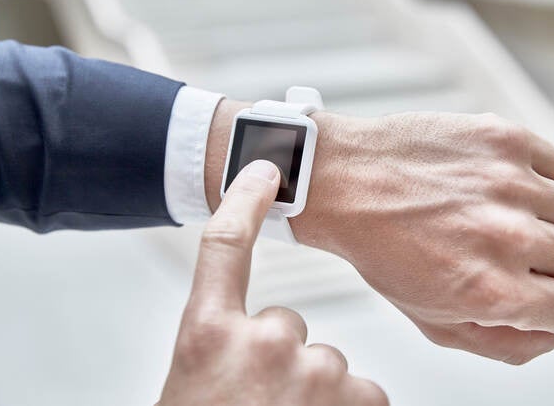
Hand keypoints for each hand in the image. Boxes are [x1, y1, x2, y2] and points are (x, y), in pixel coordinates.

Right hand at [159, 160, 387, 405]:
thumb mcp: (192, 381)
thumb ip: (219, 345)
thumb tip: (245, 332)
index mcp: (207, 336)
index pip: (224, 245)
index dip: (245, 202)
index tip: (264, 172)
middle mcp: (262, 344)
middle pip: (285, 322)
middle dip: (278, 354)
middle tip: (258, 399)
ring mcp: (313, 371)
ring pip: (323, 361)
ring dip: (310, 390)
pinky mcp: (358, 398)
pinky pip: (362, 391)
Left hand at [291, 111, 553, 364]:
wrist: (345, 183)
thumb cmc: (383, 251)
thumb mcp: (434, 319)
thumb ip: (509, 342)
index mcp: (493, 292)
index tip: (535, 288)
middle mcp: (508, 238)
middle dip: (543, 259)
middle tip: (496, 244)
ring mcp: (509, 183)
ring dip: (541, 215)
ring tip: (492, 211)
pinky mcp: (504, 140)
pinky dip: (535, 175)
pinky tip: (492, 181)